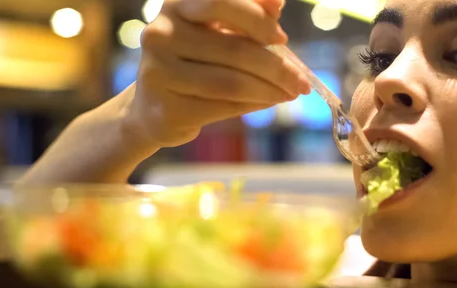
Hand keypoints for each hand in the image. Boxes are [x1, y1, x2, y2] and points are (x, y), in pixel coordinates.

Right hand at [124, 0, 310, 147]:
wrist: (155, 107)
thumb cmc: (196, 62)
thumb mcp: (217, 31)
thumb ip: (246, 15)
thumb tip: (277, 5)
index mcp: (176, 5)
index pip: (221, 2)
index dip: (257, 19)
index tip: (282, 38)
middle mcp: (161, 33)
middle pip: (235, 49)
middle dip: (277, 67)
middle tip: (301, 82)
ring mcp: (158, 72)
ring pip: (232, 82)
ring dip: (271, 89)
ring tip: (291, 93)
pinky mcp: (165, 108)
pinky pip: (223, 106)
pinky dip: (254, 105)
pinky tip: (269, 101)